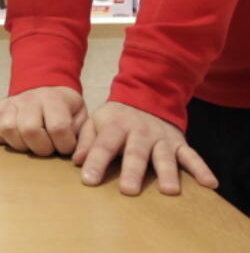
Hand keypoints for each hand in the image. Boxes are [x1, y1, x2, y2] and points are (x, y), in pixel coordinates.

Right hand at [0, 86, 87, 155]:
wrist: (47, 89)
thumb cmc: (66, 111)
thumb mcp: (83, 121)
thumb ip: (87, 141)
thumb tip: (78, 161)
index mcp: (54, 99)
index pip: (58, 128)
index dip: (64, 145)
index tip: (66, 146)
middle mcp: (29, 98)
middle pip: (29, 129)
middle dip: (41, 148)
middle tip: (48, 148)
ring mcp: (10, 103)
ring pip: (7, 128)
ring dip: (21, 145)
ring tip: (31, 145)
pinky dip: (2, 140)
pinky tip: (17, 140)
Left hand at [73, 101, 217, 195]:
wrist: (147, 95)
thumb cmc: (116, 118)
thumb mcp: (96, 121)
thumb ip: (86, 140)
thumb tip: (76, 161)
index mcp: (116, 126)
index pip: (104, 145)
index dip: (95, 162)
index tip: (88, 181)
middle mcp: (140, 132)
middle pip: (135, 152)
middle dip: (132, 171)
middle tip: (128, 190)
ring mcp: (162, 138)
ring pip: (164, 156)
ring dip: (167, 173)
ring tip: (169, 191)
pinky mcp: (179, 143)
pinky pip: (192, 156)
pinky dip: (201, 169)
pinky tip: (210, 184)